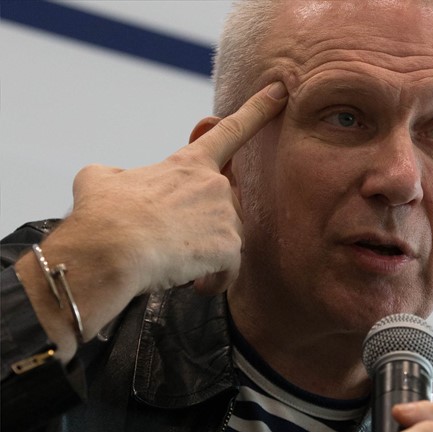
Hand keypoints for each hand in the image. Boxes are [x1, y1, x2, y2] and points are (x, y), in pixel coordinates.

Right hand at [70, 82, 287, 294]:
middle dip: (204, 227)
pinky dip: (214, 280)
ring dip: (205, 255)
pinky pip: (229, 269)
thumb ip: (117, 175)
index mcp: (189, 164)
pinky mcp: (230, 247)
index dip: (257, 110)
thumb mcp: (98, 179)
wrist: (111, 249)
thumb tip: (115, 179)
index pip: (230, 131)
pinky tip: (194, 283)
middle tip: (172, 239)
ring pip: (225, 240)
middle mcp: (215, 185)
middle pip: (224, 209)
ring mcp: (226, 215)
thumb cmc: (103, 215)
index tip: (280, 91)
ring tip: (174, 263)